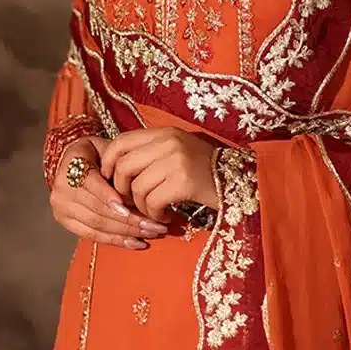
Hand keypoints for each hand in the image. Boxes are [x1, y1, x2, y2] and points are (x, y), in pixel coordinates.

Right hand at [49, 139, 168, 249]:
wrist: (74, 160)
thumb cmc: (98, 153)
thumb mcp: (108, 149)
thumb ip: (120, 164)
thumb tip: (140, 190)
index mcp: (71, 164)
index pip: (92, 184)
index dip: (110, 198)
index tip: (130, 208)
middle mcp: (62, 188)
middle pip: (97, 209)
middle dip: (128, 220)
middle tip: (154, 225)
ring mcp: (62, 207)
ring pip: (97, 225)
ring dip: (126, 232)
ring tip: (151, 233)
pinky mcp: (65, 222)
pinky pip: (92, 235)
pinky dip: (115, 240)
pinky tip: (135, 243)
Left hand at [98, 128, 220, 221]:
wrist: (242, 181)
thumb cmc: (206, 171)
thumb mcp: (178, 152)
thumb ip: (151, 154)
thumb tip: (116, 169)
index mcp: (165, 133)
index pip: (121, 141)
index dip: (108, 161)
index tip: (108, 178)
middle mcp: (169, 142)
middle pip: (123, 166)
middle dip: (121, 189)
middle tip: (132, 201)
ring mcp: (176, 161)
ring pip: (137, 187)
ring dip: (141, 206)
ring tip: (154, 211)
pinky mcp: (184, 182)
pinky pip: (152, 201)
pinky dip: (154, 214)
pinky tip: (165, 216)